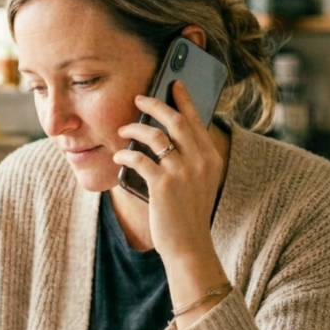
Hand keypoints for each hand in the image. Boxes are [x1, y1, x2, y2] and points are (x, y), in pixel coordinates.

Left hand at [112, 81, 229, 328]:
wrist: (189, 246)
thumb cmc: (188, 215)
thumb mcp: (198, 183)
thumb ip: (190, 160)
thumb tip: (166, 136)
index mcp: (211, 159)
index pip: (197, 120)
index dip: (183, 99)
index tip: (173, 84)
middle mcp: (200, 161)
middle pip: (176, 120)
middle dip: (155, 104)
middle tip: (140, 97)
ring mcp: (183, 172)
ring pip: (155, 136)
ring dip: (135, 128)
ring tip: (123, 130)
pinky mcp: (163, 185)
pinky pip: (139, 158)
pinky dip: (125, 154)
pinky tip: (118, 156)